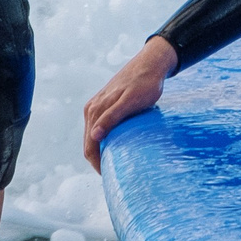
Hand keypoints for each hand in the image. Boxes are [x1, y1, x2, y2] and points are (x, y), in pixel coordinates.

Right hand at [82, 36, 177, 166]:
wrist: (151, 64)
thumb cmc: (144, 83)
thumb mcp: (131, 101)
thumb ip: (112, 117)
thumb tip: (94, 136)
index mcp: (95, 110)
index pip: (89, 145)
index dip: (97, 164)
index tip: (110, 176)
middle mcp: (92, 109)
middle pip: (89, 143)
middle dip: (97, 160)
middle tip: (114, 175)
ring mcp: (97, 105)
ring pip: (93, 136)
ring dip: (100, 150)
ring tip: (115, 163)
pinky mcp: (105, 104)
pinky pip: (99, 127)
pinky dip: (104, 140)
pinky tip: (115, 145)